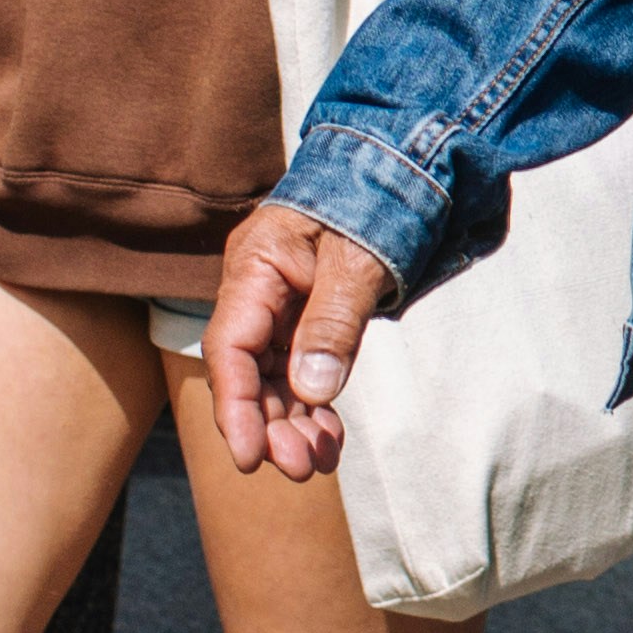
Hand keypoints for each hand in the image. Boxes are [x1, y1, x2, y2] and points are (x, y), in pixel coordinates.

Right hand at [206, 202, 395, 481]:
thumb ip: (333, 322)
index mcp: (256, 265)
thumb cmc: (376, 200)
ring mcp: (283, 304)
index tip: (250, 457)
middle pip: (248, 371)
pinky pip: (301, 369)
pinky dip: (313, 406)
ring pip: (273, 377)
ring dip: (292, 423)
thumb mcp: (358, 260)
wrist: (403, 164)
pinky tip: (329, 438)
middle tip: (299, 469)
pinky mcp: (309, 315)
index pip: (229, 347)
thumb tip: (312, 390)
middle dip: (270, 425)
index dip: (236, 407)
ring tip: (318, 463)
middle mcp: (260, 289)